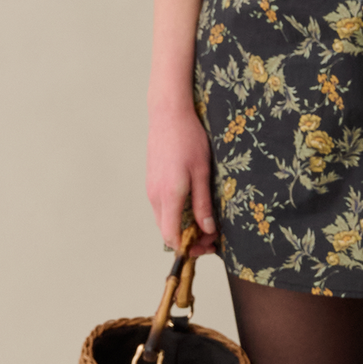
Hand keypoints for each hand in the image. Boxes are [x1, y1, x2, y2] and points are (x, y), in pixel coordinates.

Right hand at [146, 96, 219, 258]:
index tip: (207, 247)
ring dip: (182, 226)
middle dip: (188, 240)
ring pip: (164, 219)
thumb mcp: (202, 173)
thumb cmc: (188, 140)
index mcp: (169, 196)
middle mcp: (155, 196)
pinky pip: (162, 207)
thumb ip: (203, 203)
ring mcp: (151, 189)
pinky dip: (176, 214)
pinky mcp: (152, 182)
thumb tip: (207, 230)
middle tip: (211, 237)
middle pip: (167, 231)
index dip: (188, 248)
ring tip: (205, 223)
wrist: (168, 116)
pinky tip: (193, 206)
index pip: (171, 236)